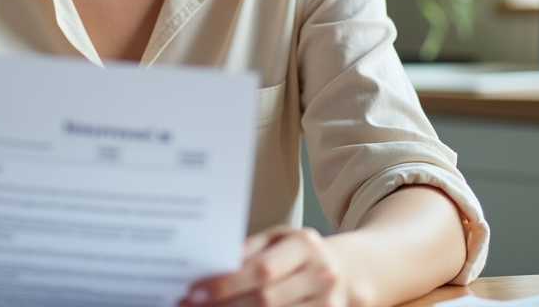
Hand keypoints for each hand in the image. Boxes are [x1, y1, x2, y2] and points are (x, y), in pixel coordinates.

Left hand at [179, 226, 352, 306]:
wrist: (347, 271)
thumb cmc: (303, 253)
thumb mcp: (280, 238)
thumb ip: (250, 249)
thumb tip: (216, 264)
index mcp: (306, 246)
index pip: (261, 270)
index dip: (226, 284)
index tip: (195, 291)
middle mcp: (321, 276)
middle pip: (265, 301)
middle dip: (223, 306)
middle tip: (191, 306)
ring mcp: (326, 305)